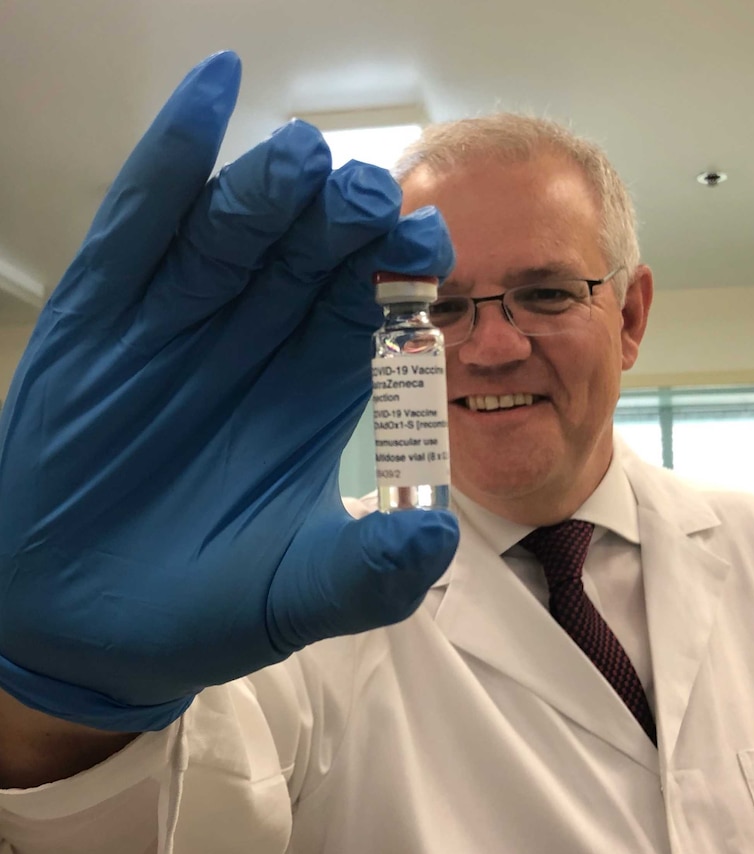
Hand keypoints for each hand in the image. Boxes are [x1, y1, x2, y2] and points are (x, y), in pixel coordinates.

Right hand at [0, 52, 458, 731]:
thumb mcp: (294, 595)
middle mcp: (261, 340)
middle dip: (348, 219)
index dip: (402, 274)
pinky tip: (205, 101)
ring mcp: (183, 318)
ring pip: (237, 229)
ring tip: (304, 161)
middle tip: (374, 197)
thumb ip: (369, 572)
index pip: (373, 308)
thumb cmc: (200, 606)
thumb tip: (439, 539)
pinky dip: (169, 162)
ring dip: (273, 188)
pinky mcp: (107, 313)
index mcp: (321, 389)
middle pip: (315, 254)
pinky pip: (142, 225)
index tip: (429, 251)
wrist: (87, 624)